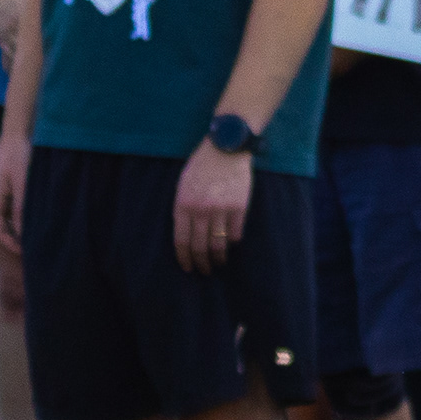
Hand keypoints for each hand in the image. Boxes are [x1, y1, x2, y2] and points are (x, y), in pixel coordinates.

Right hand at [0, 132, 31, 251]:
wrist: (17, 135)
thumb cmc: (18, 156)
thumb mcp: (22, 182)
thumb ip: (21, 206)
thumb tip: (23, 231)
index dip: (10, 244)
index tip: (26, 252)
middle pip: (1, 228)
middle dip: (14, 240)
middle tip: (33, 250)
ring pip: (7, 220)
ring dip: (19, 231)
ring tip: (35, 239)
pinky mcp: (8, 191)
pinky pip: (12, 211)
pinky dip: (21, 219)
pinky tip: (35, 222)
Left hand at [175, 135, 254, 271]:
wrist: (225, 148)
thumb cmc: (202, 166)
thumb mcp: (183, 186)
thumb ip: (183, 209)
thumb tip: (186, 234)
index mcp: (183, 205)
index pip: (181, 241)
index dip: (184, 259)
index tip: (188, 268)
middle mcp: (201, 211)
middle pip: (200, 247)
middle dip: (201, 264)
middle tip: (204, 271)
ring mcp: (221, 209)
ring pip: (218, 245)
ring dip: (218, 259)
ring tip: (219, 264)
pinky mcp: (239, 207)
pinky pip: (235, 233)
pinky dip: (233, 242)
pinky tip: (231, 243)